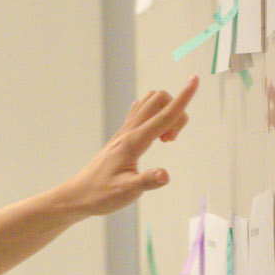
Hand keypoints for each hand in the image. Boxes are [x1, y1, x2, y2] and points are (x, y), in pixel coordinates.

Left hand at [66, 79, 198, 217]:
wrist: (79, 194)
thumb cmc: (101, 194)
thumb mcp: (127, 192)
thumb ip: (147, 182)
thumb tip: (165, 175)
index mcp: (134, 142)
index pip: (164, 116)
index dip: (183, 99)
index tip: (195, 79)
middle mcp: (129, 131)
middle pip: (158, 101)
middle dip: (177, 113)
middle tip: (170, 140)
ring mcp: (125, 131)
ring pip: (150, 102)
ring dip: (166, 113)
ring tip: (164, 140)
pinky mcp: (123, 135)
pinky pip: (141, 111)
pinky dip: (155, 115)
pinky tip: (155, 134)